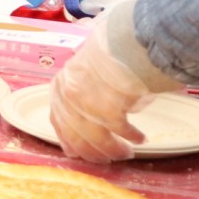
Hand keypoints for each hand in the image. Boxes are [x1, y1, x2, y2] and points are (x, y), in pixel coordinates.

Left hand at [48, 20, 150, 162]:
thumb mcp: (82, 71)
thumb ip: (78, 92)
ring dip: (113, 149)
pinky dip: (130, 137)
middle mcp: (68, 97)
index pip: (58, 122)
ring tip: (126, 153)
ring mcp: (86, 103)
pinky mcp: (108, 107)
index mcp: (59, 87)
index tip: (76, 153)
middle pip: (77, 135)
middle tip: (107, 160)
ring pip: (97, 138)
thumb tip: (82, 121)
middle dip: (92, 152)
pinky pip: (120, 130)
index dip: (68, 140)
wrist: (125, 39)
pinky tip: (140, 139)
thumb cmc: (108, 53)